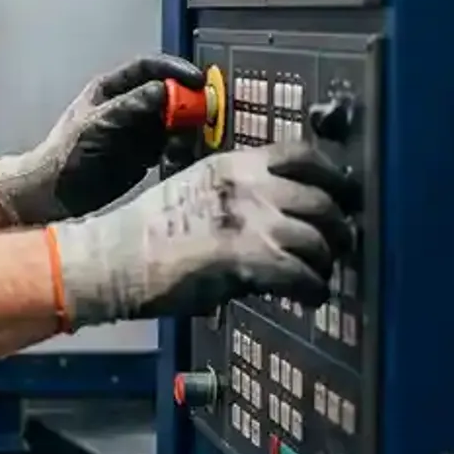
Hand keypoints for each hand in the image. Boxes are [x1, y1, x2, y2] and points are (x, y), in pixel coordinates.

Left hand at [0, 54, 207, 224]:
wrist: (57, 193)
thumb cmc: (67, 152)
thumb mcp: (98, 124)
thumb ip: (131, 106)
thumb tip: (166, 89)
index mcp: (113, 89)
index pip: (150, 68)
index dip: (175, 70)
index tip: (198, 81)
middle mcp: (131, 104)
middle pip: (171, 94)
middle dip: (188, 105)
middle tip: (200, 120)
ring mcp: (141, 129)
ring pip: (177, 121)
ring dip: (185, 133)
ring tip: (177, 150)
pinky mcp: (148, 152)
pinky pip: (174, 146)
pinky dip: (179, 152)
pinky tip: (172, 163)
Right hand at [49, 142, 359, 326]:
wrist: (111, 259)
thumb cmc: (144, 233)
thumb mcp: (192, 191)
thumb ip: (237, 195)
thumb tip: (279, 217)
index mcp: (231, 164)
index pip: (302, 155)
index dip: (333, 177)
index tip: (341, 196)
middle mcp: (246, 185)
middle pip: (322, 200)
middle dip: (336, 229)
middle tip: (334, 248)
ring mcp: (248, 220)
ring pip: (319, 240)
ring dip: (325, 263)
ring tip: (316, 277)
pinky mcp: (247, 258)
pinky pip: (304, 275)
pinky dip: (312, 290)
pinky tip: (306, 297)